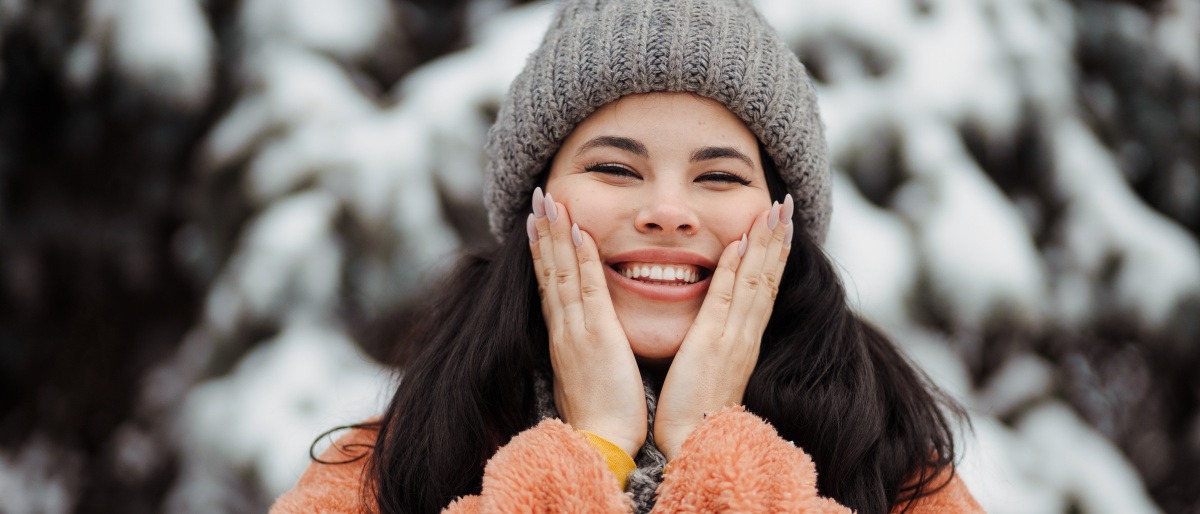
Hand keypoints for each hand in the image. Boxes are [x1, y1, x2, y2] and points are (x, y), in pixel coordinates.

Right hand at [529, 187, 647, 457]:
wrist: (601, 443)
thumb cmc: (602, 415)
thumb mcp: (589, 376)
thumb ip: (586, 352)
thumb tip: (587, 342)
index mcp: (564, 337)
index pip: (550, 285)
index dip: (544, 252)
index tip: (539, 222)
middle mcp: (564, 329)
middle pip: (549, 271)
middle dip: (543, 232)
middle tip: (537, 196)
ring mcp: (576, 331)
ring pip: (562, 273)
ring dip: (557, 234)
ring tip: (550, 201)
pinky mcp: (596, 337)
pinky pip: (587, 290)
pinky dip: (581, 260)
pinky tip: (580, 233)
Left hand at [653, 195, 794, 460]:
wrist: (690, 445)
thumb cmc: (693, 414)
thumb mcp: (709, 371)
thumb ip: (714, 345)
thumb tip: (714, 328)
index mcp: (743, 341)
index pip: (762, 288)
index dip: (773, 254)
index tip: (779, 223)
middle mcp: (744, 335)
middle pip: (767, 277)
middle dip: (778, 238)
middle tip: (787, 203)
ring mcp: (732, 338)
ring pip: (755, 280)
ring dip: (765, 242)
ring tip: (775, 210)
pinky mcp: (712, 344)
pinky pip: (727, 298)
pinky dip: (735, 268)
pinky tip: (739, 242)